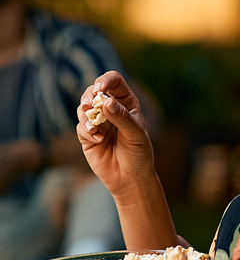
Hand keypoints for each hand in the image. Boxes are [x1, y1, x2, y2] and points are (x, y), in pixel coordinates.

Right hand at [77, 71, 156, 199]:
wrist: (130, 178)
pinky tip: (98, 140)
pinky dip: (87, 131)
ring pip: (83, 108)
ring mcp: (98, 122)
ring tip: (95, 128)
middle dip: (89, 96)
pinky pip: (81, 127)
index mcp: (126, 102)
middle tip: (90, 105)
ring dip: (86, 115)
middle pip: (93, 91)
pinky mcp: (87, 136)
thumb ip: (121, 117)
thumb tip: (105, 102)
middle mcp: (110, 109)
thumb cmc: (138, 153)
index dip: (105, 81)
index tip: (99, 90)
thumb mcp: (135, 133)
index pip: (114, 81)